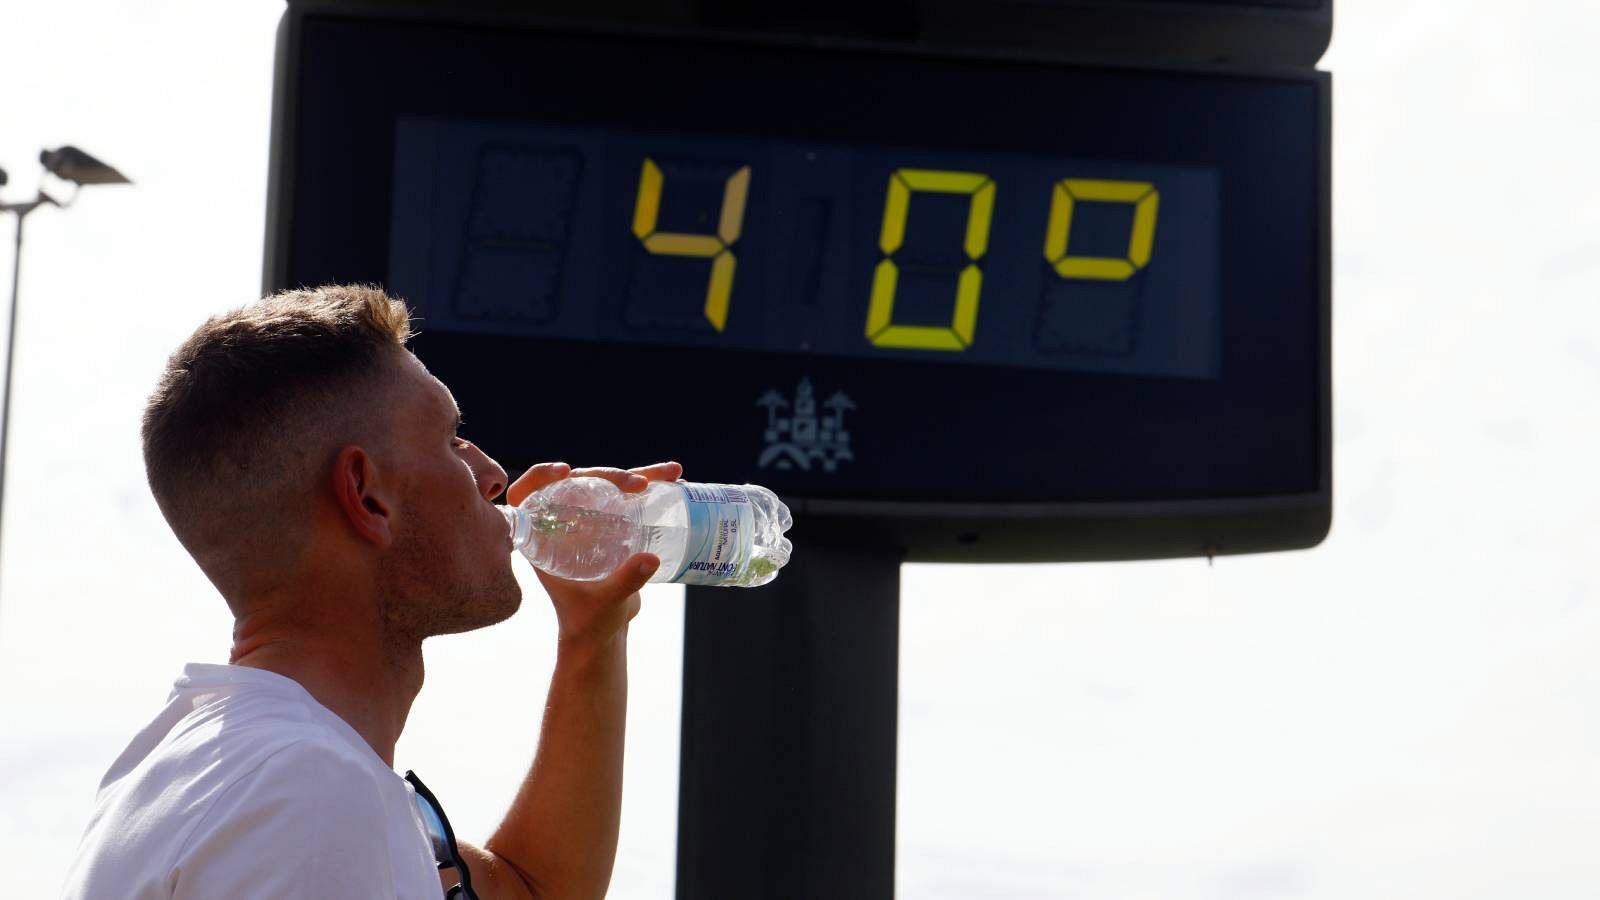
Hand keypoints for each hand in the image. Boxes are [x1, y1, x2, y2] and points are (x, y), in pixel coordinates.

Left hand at [507, 461, 683, 648]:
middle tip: (638, 484)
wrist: (604, 634)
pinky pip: (629, 500)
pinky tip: (676, 482)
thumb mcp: (604, 603)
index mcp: (543, 540)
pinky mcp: (613, 526)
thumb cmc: (589, 622)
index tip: (564, 471)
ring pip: (608, 487)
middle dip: (609, 475)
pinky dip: (653, 489)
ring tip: (671, 472)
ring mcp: (589, 523)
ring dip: (639, 475)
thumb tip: (650, 559)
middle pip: (578, 484)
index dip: (539, 477)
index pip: (528, 496)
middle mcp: (564, 525)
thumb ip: (624, 583)